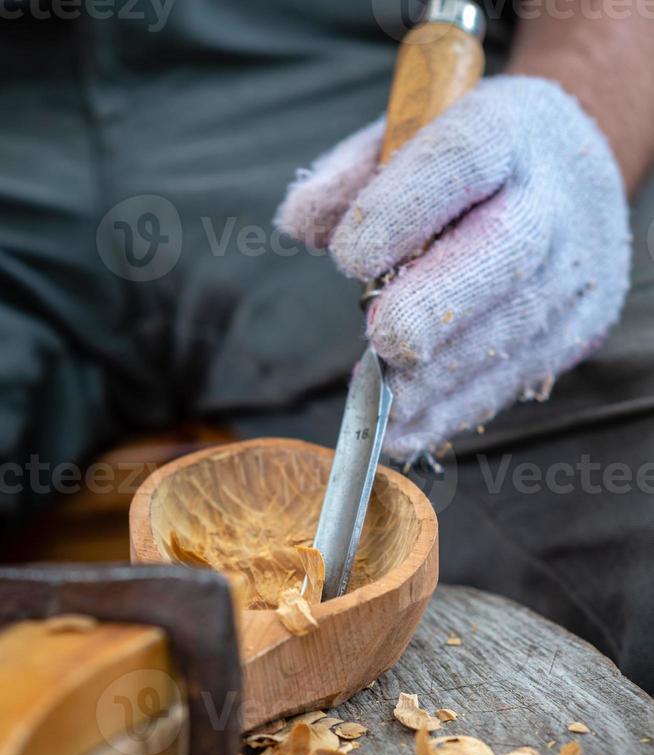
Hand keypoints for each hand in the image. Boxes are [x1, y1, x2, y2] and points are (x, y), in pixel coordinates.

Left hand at [276, 75, 630, 457]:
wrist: (572, 175)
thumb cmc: (470, 166)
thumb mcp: (410, 139)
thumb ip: (351, 176)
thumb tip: (300, 223)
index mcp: (507, 130)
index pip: (463, 156)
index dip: (405, 208)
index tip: (350, 258)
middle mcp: (554, 200)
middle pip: (507, 250)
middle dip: (437, 306)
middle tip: (382, 345)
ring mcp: (575, 269)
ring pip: (514, 327)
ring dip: (441, 377)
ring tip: (382, 408)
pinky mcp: (581, 326)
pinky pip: (517, 376)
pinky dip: (455, 410)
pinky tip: (405, 429)